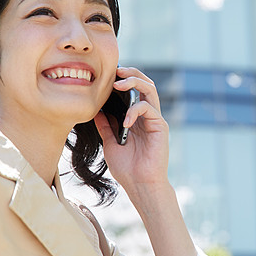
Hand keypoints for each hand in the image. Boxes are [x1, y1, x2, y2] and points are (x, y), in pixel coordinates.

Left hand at [93, 66, 169, 197]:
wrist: (140, 185)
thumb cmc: (127, 168)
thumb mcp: (110, 142)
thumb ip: (105, 125)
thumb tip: (95, 109)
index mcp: (136, 117)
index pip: (133, 90)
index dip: (123, 79)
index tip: (106, 74)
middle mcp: (147, 115)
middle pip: (145, 83)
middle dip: (131, 73)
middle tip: (116, 70)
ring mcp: (155, 119)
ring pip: (150, 89)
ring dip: (134, 82)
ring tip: (119, 83)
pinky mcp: (160, 126)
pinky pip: (149, 108)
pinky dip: (135, 110)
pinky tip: (126, 122)